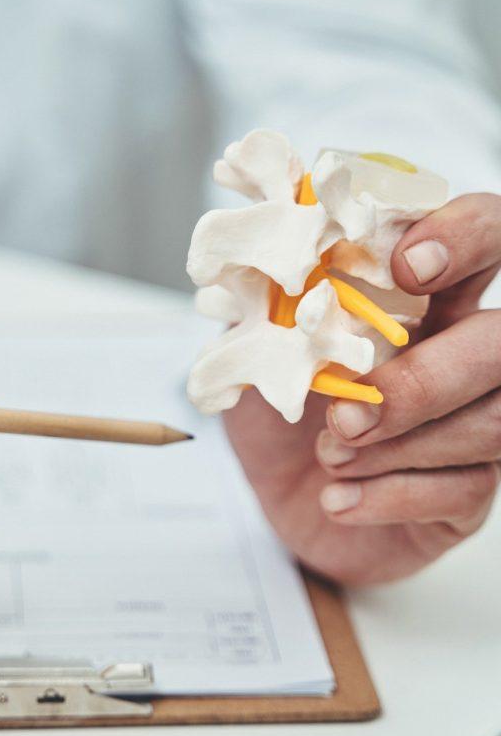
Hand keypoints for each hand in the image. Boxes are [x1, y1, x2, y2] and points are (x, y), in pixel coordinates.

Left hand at [226, 194, 500, 584]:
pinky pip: (463, 492)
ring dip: (397, 446)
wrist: (273, 497)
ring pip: (494, 424)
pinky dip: (389, 496)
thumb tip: (264, 262)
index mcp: (424, 302)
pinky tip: (337, 499)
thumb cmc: (276, 413)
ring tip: (329, 456)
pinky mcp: (467, 493)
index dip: (465, 236)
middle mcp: (465, 356)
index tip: (405, 267)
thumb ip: (273, 307)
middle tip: (346, 415)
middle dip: (424, 380)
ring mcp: (476, 426)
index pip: (486, 237)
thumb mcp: (259, 353)